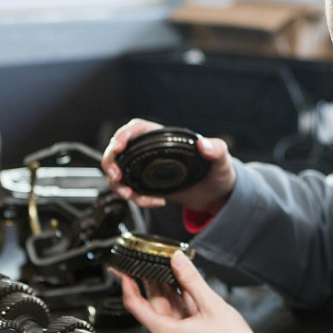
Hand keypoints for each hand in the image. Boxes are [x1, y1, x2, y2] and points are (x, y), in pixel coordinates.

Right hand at [101, 118, 235, 212]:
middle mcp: (152, 152)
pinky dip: (137, 199)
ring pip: (119, 172)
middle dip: (111, 161)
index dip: (123, 135)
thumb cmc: (219, 171)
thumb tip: (205, 145)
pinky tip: (155, 202)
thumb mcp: (221, 160)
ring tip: (129, 195)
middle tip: (116, 176)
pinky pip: (131, 191)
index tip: (119, 146)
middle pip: (119, 150)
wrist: (217, 195)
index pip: (137, 129)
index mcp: (165, 138)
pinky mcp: (148, 187)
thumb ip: (217, 150)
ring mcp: (147, 170)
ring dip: (118, 184)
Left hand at [112, 252, 256, 332]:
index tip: (123, 270)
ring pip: (166, 309)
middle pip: (153, 305)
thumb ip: (190, 279)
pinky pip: (178, 315)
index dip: (127, 284)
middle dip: (152, 281)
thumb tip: (176, 259)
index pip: (135, 305)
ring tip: (167, 266)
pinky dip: (179, 299)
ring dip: (167, 288)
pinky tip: (183, 284)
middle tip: (147, 260)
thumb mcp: (210, 303)